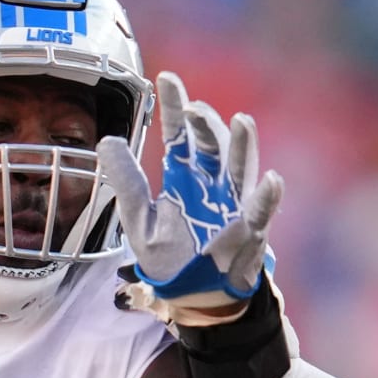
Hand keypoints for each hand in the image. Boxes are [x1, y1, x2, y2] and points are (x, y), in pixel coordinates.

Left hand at [98, 71, 284, 309]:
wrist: (194, 298)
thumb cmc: (170, 260)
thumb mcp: (139, 221)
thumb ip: (127, 182)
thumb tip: (106, 140)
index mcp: (184, 179)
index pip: (179, 136)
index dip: (175, 107)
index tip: (166, 79)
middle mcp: (211, 185)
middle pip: (211, 145)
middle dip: (205, 125)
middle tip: (195, 109)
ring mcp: (234, 204)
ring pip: (241, 167)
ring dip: (243, 146)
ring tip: (241, 123)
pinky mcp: (250, 230)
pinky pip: (261, 211)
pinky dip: (267, 197)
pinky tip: (271, 180)